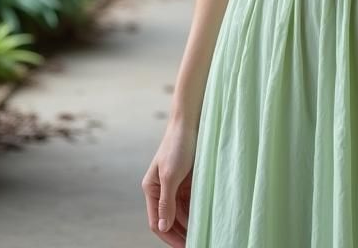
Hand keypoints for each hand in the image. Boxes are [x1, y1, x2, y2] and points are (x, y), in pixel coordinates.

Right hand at [142, 123, 196, 245]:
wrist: (191, 121)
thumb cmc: (178, 145)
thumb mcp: (171, 175)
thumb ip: (166, 203)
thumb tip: (162, 227)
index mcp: (151, 189)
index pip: (157, 222)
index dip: (169, 236)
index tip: (184, 246)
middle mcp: (162, 189)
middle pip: (170, 219)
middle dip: (181, 232)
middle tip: (196, 242)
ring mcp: (176, 184)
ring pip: (182, 212)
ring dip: (190, 223)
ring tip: (203, 234)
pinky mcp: (189, 179)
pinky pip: (192, 200)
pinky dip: (197, 210)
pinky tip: (206, 218)